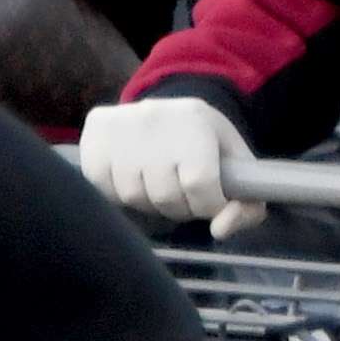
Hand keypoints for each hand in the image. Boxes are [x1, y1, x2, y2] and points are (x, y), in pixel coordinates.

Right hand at [79, 96, 263, 238]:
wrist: (165, 109)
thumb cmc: (204, 142)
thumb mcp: (236, 162)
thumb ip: (245, 202)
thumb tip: (220, 231)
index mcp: (195, 119)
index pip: (200, 182)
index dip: (207, 204)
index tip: (210, 202)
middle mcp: (154, 119)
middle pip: (165, 195)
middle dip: (180, 207)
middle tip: (184, 195)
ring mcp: (120, 127)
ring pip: (133, 197)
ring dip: (150, 204)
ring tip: (160, 186)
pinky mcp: (94, 137)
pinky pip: (103, 190)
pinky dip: (120, 196)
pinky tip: (134, 179)